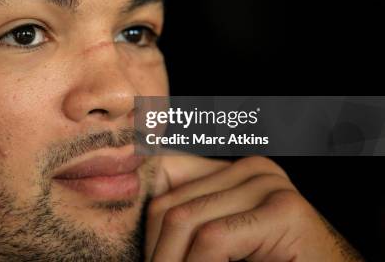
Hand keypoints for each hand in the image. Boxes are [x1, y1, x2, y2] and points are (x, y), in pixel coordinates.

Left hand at [146, 155, 362, 260]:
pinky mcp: (283, 211)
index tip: (146, 255)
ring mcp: (270, 185)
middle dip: (157, 251)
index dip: (146, 220)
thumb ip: (193, 221)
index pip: (163, 175)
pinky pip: (214, 239)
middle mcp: (252, 169)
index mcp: (234, 171)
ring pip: (184, 220)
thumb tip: (140, 217)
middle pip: (169, 203)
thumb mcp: (225, 242)